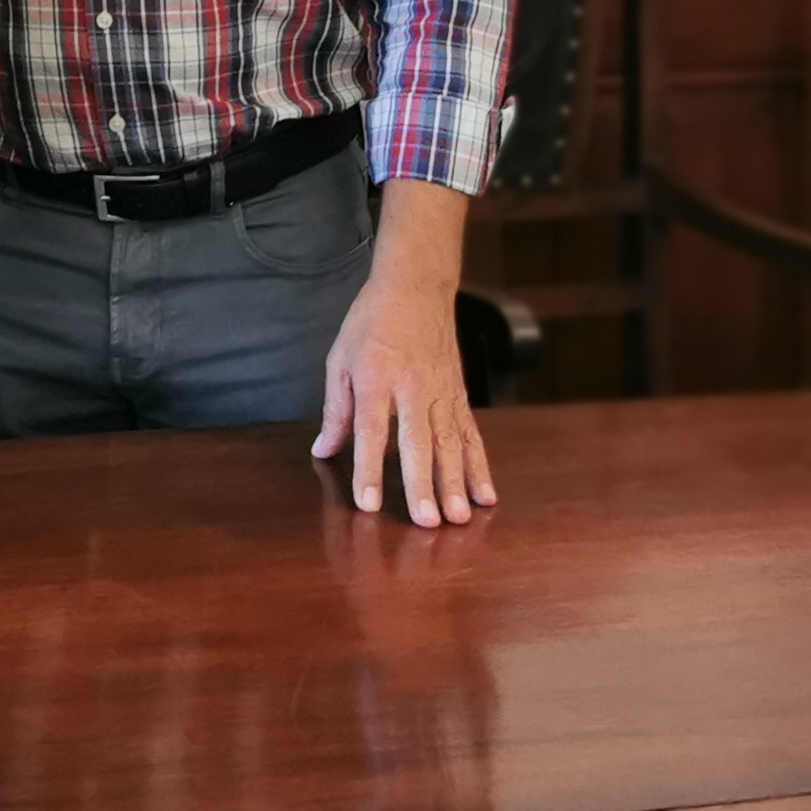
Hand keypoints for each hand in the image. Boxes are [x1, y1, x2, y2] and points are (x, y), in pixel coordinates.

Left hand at [308, 179, 495, 527]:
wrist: (415, 287)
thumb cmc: (371, 323)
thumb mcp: (340, 358)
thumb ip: (336, 409)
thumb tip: (324, 450)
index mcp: (376, 377)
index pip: (372, 431)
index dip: (370, 469)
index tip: (368, 504)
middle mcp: (412, 387)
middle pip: (418, 443)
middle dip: (423, 485)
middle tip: (428, 523)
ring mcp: (441, 393)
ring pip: (451, 444)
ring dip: (457, 484)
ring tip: (460, 518)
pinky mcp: (460, 396)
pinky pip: (472, 435)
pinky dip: (481, 467)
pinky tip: (486, 496)